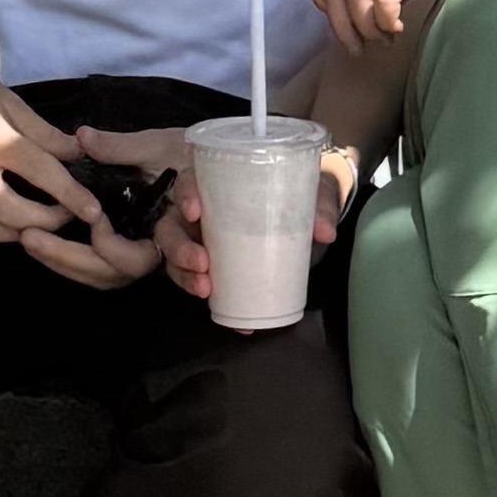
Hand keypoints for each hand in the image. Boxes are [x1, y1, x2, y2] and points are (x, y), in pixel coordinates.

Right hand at [0, 39, 150, 289]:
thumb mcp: (6, 97)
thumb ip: (43, 132)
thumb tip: (78, 154)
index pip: (38, 171)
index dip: (70, 194)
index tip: (94, 212)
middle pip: (10, 211)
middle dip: (46, 221)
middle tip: (69, 217)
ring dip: (19, 234)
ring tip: (43, 224)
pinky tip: (8, 226)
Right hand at [106, 126, 360, 305]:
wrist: (310, 219)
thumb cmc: (302, 194)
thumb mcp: (314, 193)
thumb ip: (321, 207)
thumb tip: (325, 232)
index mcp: (218, 183)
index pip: (188, 181)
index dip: (184, 195)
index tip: (195, 212)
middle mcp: (202, 212)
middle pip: (171, 226)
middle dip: (179, 248)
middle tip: (202, 264)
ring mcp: (202, 242)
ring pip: (175, 258)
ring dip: (184, 276)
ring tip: (205, 290)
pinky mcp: (213, 269)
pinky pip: (199, 283)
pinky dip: (211, 302)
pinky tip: (228, 315)